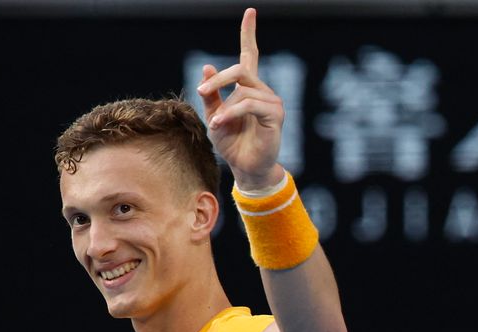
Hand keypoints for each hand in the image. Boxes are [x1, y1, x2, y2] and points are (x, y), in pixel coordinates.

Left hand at [196, 8, 285, 190]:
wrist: (246, 169)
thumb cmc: (232, 144)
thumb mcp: (214, 117)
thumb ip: (211, 95)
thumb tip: (207, 67)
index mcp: (248, 89)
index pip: (251, 55)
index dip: (249, 34)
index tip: (250, 11)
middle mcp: (263, 91)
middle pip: (240, 70)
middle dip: (218, 79)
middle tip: (202, 90)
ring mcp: (271, 101)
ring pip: (243, 90)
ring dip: (224, 106)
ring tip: (215, 124)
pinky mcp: (275, 115)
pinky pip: (250, 104)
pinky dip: (233, 113)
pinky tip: (221, 124)